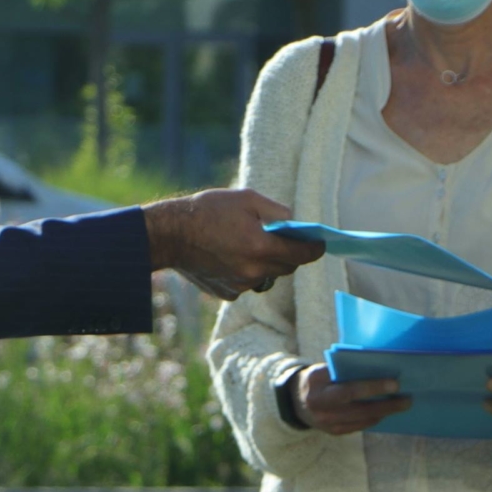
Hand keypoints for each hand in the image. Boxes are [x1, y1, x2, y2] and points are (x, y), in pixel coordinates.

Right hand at [143, 189, 319, 299]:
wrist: (169, 235)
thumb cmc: (208, 211)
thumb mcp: (247, 199)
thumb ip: (278, 212)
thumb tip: (295, 223)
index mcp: (261, 247)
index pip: (303, 255)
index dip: (315, 248)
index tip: (321, 244)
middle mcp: (254, 271)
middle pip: (287, 267)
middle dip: (290, 253)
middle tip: (284, 238)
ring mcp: (240, 285)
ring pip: (267, 275)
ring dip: (267, 262)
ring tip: (250, 243)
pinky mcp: (227, 293)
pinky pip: (248, 282)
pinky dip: (247, 270)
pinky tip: (231, 255)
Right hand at [294, 365, 410, 435]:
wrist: (295, 401)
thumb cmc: (317, 379)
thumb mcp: (323, 370)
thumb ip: (344, 371)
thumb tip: (378, 367)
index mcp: (319, 391)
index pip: (350, 390)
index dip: (374, 387)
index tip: (395, 383)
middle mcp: (323, 411)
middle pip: (361, 409)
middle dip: (387, 405)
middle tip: (407, 400)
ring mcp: (328, 425)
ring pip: (363, 420)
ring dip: (385, 412)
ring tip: (402, 404)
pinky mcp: (335, 432)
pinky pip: (360, 426)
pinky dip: (374, 418)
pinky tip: (386, 411)